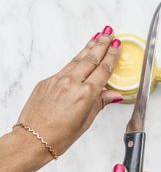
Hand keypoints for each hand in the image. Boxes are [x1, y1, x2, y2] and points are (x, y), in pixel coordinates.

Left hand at [13, 26, 122, 157]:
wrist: (32, 139)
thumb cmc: (59, 136)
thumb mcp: (86, 121)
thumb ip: (100, 102)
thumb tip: (115, 95)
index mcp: (85, 94)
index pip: (103, 70)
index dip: (112, 56)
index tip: (117, 45)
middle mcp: (71, 83)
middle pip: (91, 58)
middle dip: (102, 43)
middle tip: (109, 32)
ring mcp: (57, 80)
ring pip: (77, 59)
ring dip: (89, 46)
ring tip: (98, 35)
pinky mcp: (47, 80)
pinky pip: (65, 67)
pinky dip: (75, 59)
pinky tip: (80, 56)